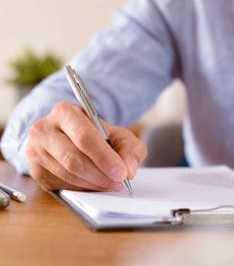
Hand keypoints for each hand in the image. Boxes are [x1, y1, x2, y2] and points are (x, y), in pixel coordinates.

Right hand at [25, 101, 146, 190]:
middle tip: (119, 182)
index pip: (84, 137)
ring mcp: (35, 150)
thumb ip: (130, 148)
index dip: (104, 158)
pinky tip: (94, 184)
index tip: (121, 173)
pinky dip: (82, 188)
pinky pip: (60, 185)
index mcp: (65, 112)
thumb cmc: (97, 134)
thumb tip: (129, 169)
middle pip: (73, 159)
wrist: (71, 135)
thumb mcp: (118, 134)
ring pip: (67, 174)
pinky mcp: (35, 170)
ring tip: (110, 184)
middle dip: (100, 174)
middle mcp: (44, 129)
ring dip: (93, 184)